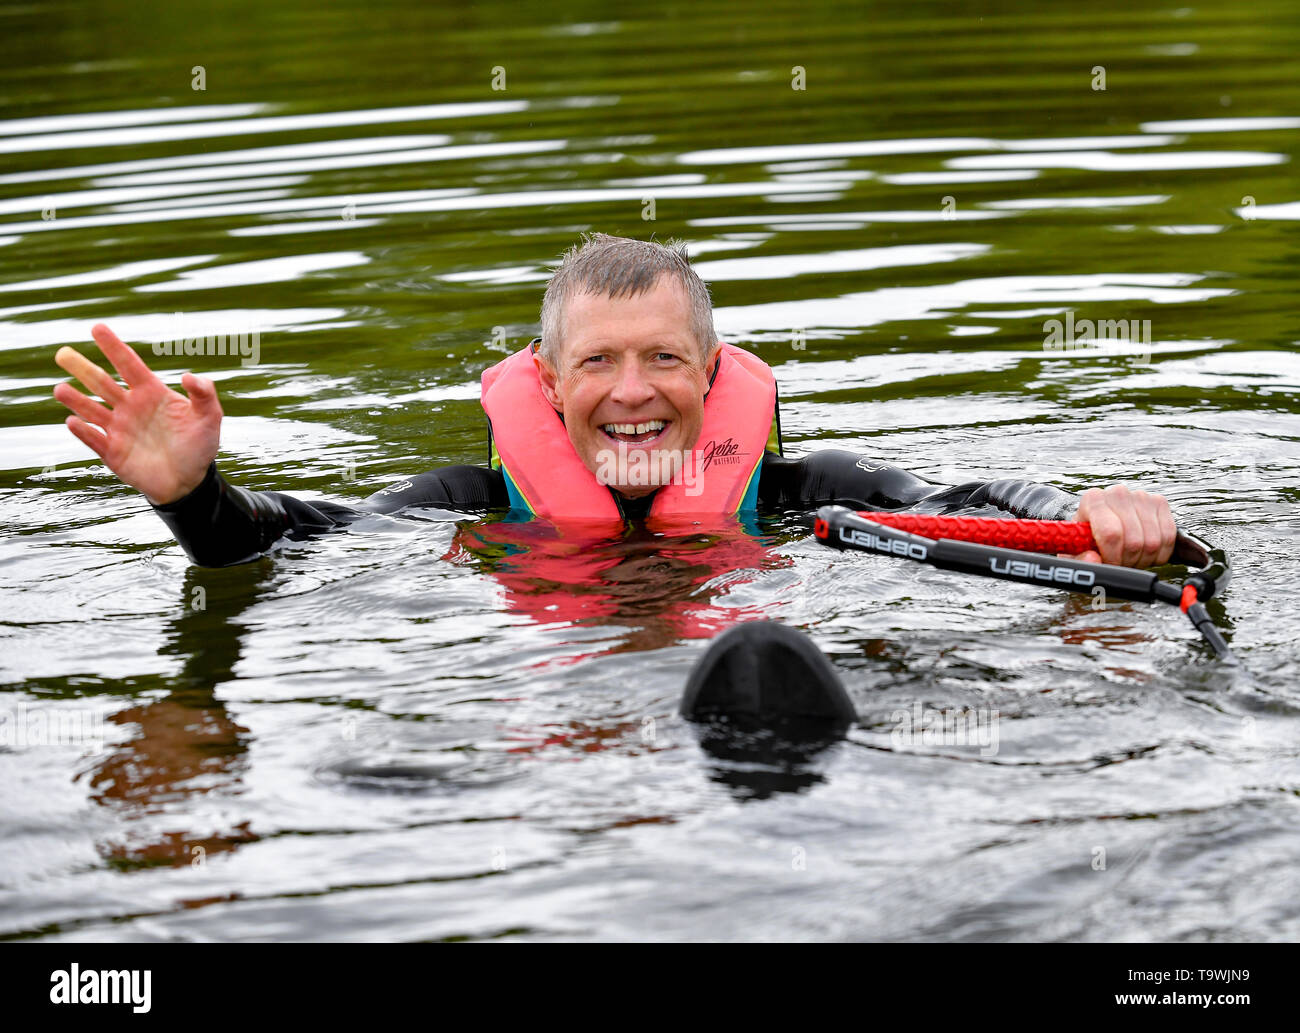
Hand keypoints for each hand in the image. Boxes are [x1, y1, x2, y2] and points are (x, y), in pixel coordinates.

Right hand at [53, 323, 222, 504]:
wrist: (190, 482)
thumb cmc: (199, 446)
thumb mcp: (210, 417)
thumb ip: (204, 394)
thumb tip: (189, 376)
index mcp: (151, 393)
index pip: (129, 365)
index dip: (114, 347)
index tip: (97, 328)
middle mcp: (130, 407)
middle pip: (102, 383)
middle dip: (83, 368)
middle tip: (63, 353)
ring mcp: (119, 429)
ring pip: (91, 410)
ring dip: (76, 400)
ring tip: (60, 389)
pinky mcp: (112, 452)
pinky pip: (94, 439)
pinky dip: (83, 431)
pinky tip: (73, 421)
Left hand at [1063, 484, 1175, 567]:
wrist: (1102, 528)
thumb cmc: (1088, 540)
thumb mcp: (1075, 553)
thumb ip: (1079, 560)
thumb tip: (1093, 559)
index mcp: (1093, 500)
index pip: (1111, 533)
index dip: (1113, 556)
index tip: (1109, 564)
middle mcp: (1117, 493)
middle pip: (1134, 540)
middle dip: (1128, 560)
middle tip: (1120, 563)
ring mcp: (1141, 496)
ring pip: (1153, 541)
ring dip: (1143, 558)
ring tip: (1129, 558)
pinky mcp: (1160, 503)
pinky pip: (1168, 536)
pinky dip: (1159, 552)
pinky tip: (1144, 552)